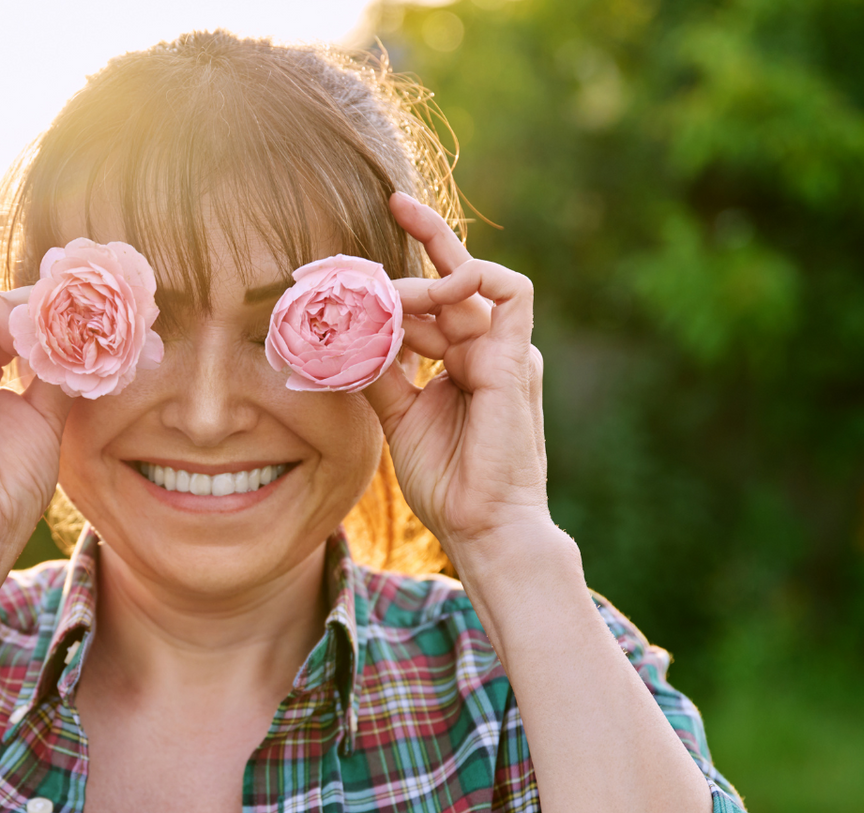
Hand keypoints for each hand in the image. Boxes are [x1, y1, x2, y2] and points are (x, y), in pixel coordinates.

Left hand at [362, 193, 555, 559]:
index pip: (438, 298)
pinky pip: (509, 291)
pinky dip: (469, 278)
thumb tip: (346, 337)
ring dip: (424, 281)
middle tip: (373, 233)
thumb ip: (380, 373)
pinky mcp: (517, 360)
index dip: (405, 268)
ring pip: (470, 282)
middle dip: (418, 245)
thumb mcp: (398, 417)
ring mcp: (508, 352)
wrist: (482, 528)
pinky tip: (431, 295)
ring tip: (388, 298)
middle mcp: (491, 350)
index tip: (360, 248)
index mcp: (468, 361)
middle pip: (452, 280)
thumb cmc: (448, 483)